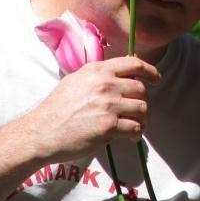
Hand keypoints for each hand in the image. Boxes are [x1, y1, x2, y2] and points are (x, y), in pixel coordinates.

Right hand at [26, 56, 160, 162]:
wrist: (42, 132)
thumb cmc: (58, 107)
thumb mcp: (77, 79)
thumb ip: (101, 73)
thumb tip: (126, 66)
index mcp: (98, 70)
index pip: (134, 64)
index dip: (150, 71)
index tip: (157, 78)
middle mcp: (106, 84)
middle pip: (141, 89)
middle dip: (144, 101)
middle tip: (139, 111)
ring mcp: (108, 105)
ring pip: (142, 108)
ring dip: (144, 119)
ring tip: (137, 125)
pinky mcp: (109, 126)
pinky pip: (135, 128)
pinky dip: (137, 133)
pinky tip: (131, 136)